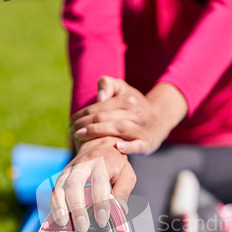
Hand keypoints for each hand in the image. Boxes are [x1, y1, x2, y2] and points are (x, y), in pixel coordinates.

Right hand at [50, 137, 135, 231]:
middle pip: (75, 184)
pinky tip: (57, 218)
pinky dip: (54, 205)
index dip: (100, 202)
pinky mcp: (62, 176)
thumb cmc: (114, 162)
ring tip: (63, 222)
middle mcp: (82, 165)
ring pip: (60, 187)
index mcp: (101, 163)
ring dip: (60, 206)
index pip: (99, 183)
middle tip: (82, 226)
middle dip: (77, 207)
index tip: (102, 220)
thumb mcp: (126, 173)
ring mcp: (69, 170)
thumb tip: (121, 211)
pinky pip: (54, 191)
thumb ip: (124, 191)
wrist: (99, 144)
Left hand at [70, 77, 187, 155]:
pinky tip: (117, 146)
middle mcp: (136, 113)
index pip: (100, 107)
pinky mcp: (147, 144)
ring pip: (119, 129)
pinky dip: (128, 146)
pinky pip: (138, 145)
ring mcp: (142, 129)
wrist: (160, 119)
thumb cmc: (134, 105)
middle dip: (86, 124)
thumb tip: (100, 97)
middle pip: (106, 117)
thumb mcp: (123, 89)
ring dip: (97, 133)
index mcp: (128, 100)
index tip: (71, 122)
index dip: (83, 114)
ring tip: (80, 136)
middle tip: (71, 131)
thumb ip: (108, 85)